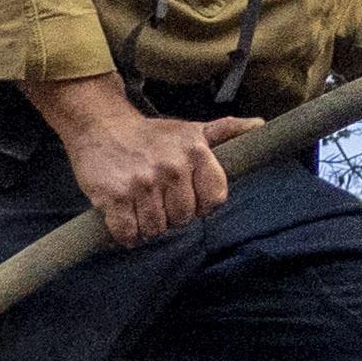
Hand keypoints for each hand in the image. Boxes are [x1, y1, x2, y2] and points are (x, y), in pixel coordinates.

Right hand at [36, 74, 243, 244]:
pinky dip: (126, 235)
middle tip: (160, 202)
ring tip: (142, 208)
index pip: (214, 198)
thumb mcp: (191, 129)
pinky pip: (128, 232)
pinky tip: (125, 220)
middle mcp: (171, 167)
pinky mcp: (113, 197)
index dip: (202, 204)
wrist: (101, 126)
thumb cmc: (151, 134)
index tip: (189, 198)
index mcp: (195, 151)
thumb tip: (260, 125)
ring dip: (148, 226)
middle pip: (183, 218)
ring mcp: (141, 183)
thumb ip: (227, 131)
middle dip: (172, 216)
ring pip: (156, 228)